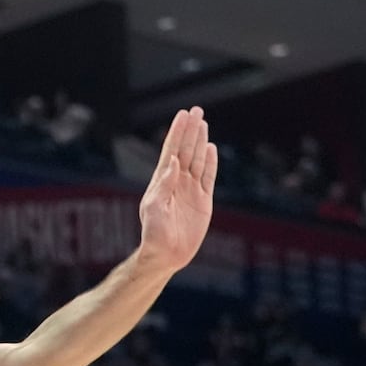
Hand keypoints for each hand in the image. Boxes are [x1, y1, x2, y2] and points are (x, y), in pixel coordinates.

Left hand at [137, 107, 217, 273]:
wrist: (166, 255)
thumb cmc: (154, 234)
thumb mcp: (154, 208)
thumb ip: (163, 185)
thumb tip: (174, 162)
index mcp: (162, 181)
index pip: (171, 150)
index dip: (177, 132)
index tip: (183, 115)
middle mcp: (176, 181)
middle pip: (186, 150)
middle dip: (190, 130)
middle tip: (196, 110)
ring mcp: (190, 189)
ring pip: (198, 159)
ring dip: (200, 141)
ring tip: (203, 123)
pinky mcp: (203, 200)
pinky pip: (209, 177)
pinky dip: (211, 162)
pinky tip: (212, 148)